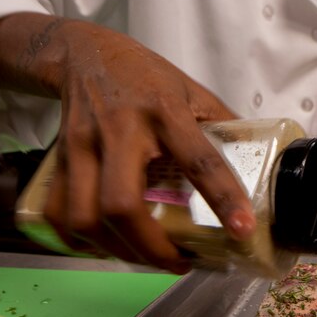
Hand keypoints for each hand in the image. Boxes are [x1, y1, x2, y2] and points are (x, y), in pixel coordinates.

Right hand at [0, 13, 255, 271]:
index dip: (222, 198)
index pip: (198, 158)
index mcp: (165, 111)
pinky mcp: (58, 158)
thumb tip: (258, 169)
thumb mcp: (193, 91)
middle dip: (151, 247)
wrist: (83, 54)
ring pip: (86, 216)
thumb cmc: (146, 77)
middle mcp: (121, 130)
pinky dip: (79, 242)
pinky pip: (57, 212)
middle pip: (122, 204)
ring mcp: (83, 146)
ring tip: (148, 258)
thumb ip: (221, 126)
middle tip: (179, 263)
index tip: (241, 230)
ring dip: (118, 251)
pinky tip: (106, 248)